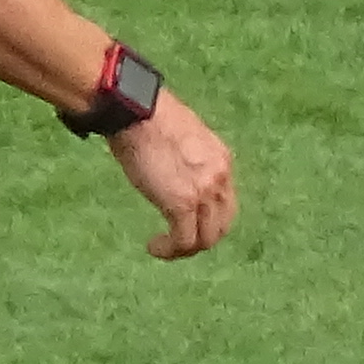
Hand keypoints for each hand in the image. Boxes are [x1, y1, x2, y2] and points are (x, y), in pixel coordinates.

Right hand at [110, 90, 233, 259]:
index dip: (209, 219)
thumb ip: (187, 161)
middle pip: (221, 226)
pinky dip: (170, 251)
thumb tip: (174, 175)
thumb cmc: (148, 119)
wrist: (137, 112)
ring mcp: (203, 193)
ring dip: (184, 249)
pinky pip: (183, 241)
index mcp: (221, 160)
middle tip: (177, 242)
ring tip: (164, 247)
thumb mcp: (181, 139)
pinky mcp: (182, 204)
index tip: (187, 222)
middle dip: (200, 239)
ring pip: (204, 239)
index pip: (226, 203)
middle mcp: (220, 178)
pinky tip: (154, 247)